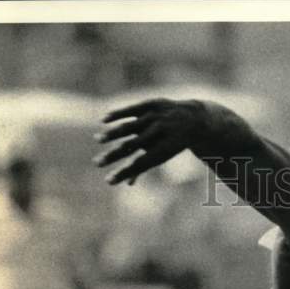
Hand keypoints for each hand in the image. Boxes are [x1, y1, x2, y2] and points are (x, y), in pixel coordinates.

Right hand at [94, 98, 209, 185]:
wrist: (193, 119)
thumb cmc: (172, 142)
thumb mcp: (163, 154)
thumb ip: (144, 165)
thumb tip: (128, 183)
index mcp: (165, 150)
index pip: (140, 164)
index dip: (124, 173)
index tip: (109, 180)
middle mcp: (161, 133)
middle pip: (132, 147)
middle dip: (113, 156)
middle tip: (96, 163)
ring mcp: (156, 117)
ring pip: (130, 126)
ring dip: (112, 134)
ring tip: (98, 140)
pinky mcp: (152, 104)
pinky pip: (131, 109)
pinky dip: (117, 114)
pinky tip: (103, 120)